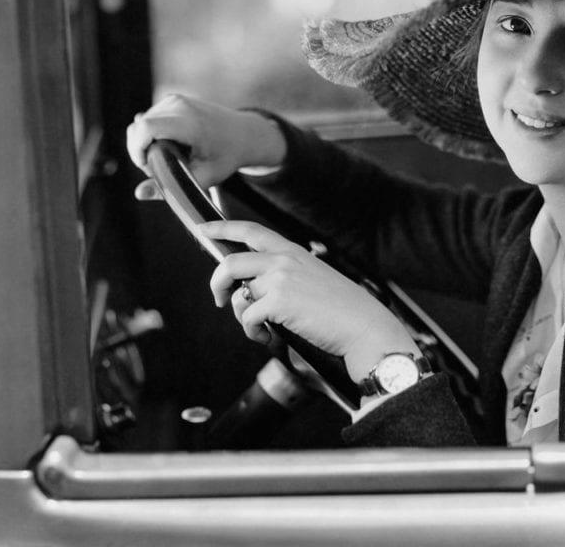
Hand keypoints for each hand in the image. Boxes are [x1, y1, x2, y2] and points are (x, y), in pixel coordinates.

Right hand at [126, 94, 286, 192]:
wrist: (245, 134)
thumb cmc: (226, 157)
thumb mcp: (203, 178)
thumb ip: (171, 187)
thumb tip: (138, 193)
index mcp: (190, 124)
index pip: (146, 128)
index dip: (136, 148)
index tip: (145, 166)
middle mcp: (181, 106)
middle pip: (139, 127)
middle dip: (140, 149)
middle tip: (158, 168)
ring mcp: (177, 99)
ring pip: (141, 122)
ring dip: (145, 142)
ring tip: (167, 158)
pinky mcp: (174, 99)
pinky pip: (150, 117)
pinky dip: (152, 133)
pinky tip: (170, 145)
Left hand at [199, 220, 418, 383]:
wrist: (361, 324)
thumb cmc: (342, 308)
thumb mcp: (313, 278)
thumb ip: (284, 276)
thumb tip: (252, 289)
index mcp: (292, 251)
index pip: (250, 230)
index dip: (222, 227)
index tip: (203, 228)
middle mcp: (283, 260)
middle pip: (230, 262)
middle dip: (217, 283)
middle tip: (219, 299)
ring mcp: (280, 279)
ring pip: (238, 296)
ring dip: (243, 317)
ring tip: (261, 327)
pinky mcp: (277, 301)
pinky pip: (248, 318)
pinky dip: (254, 333)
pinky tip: (270, 337)